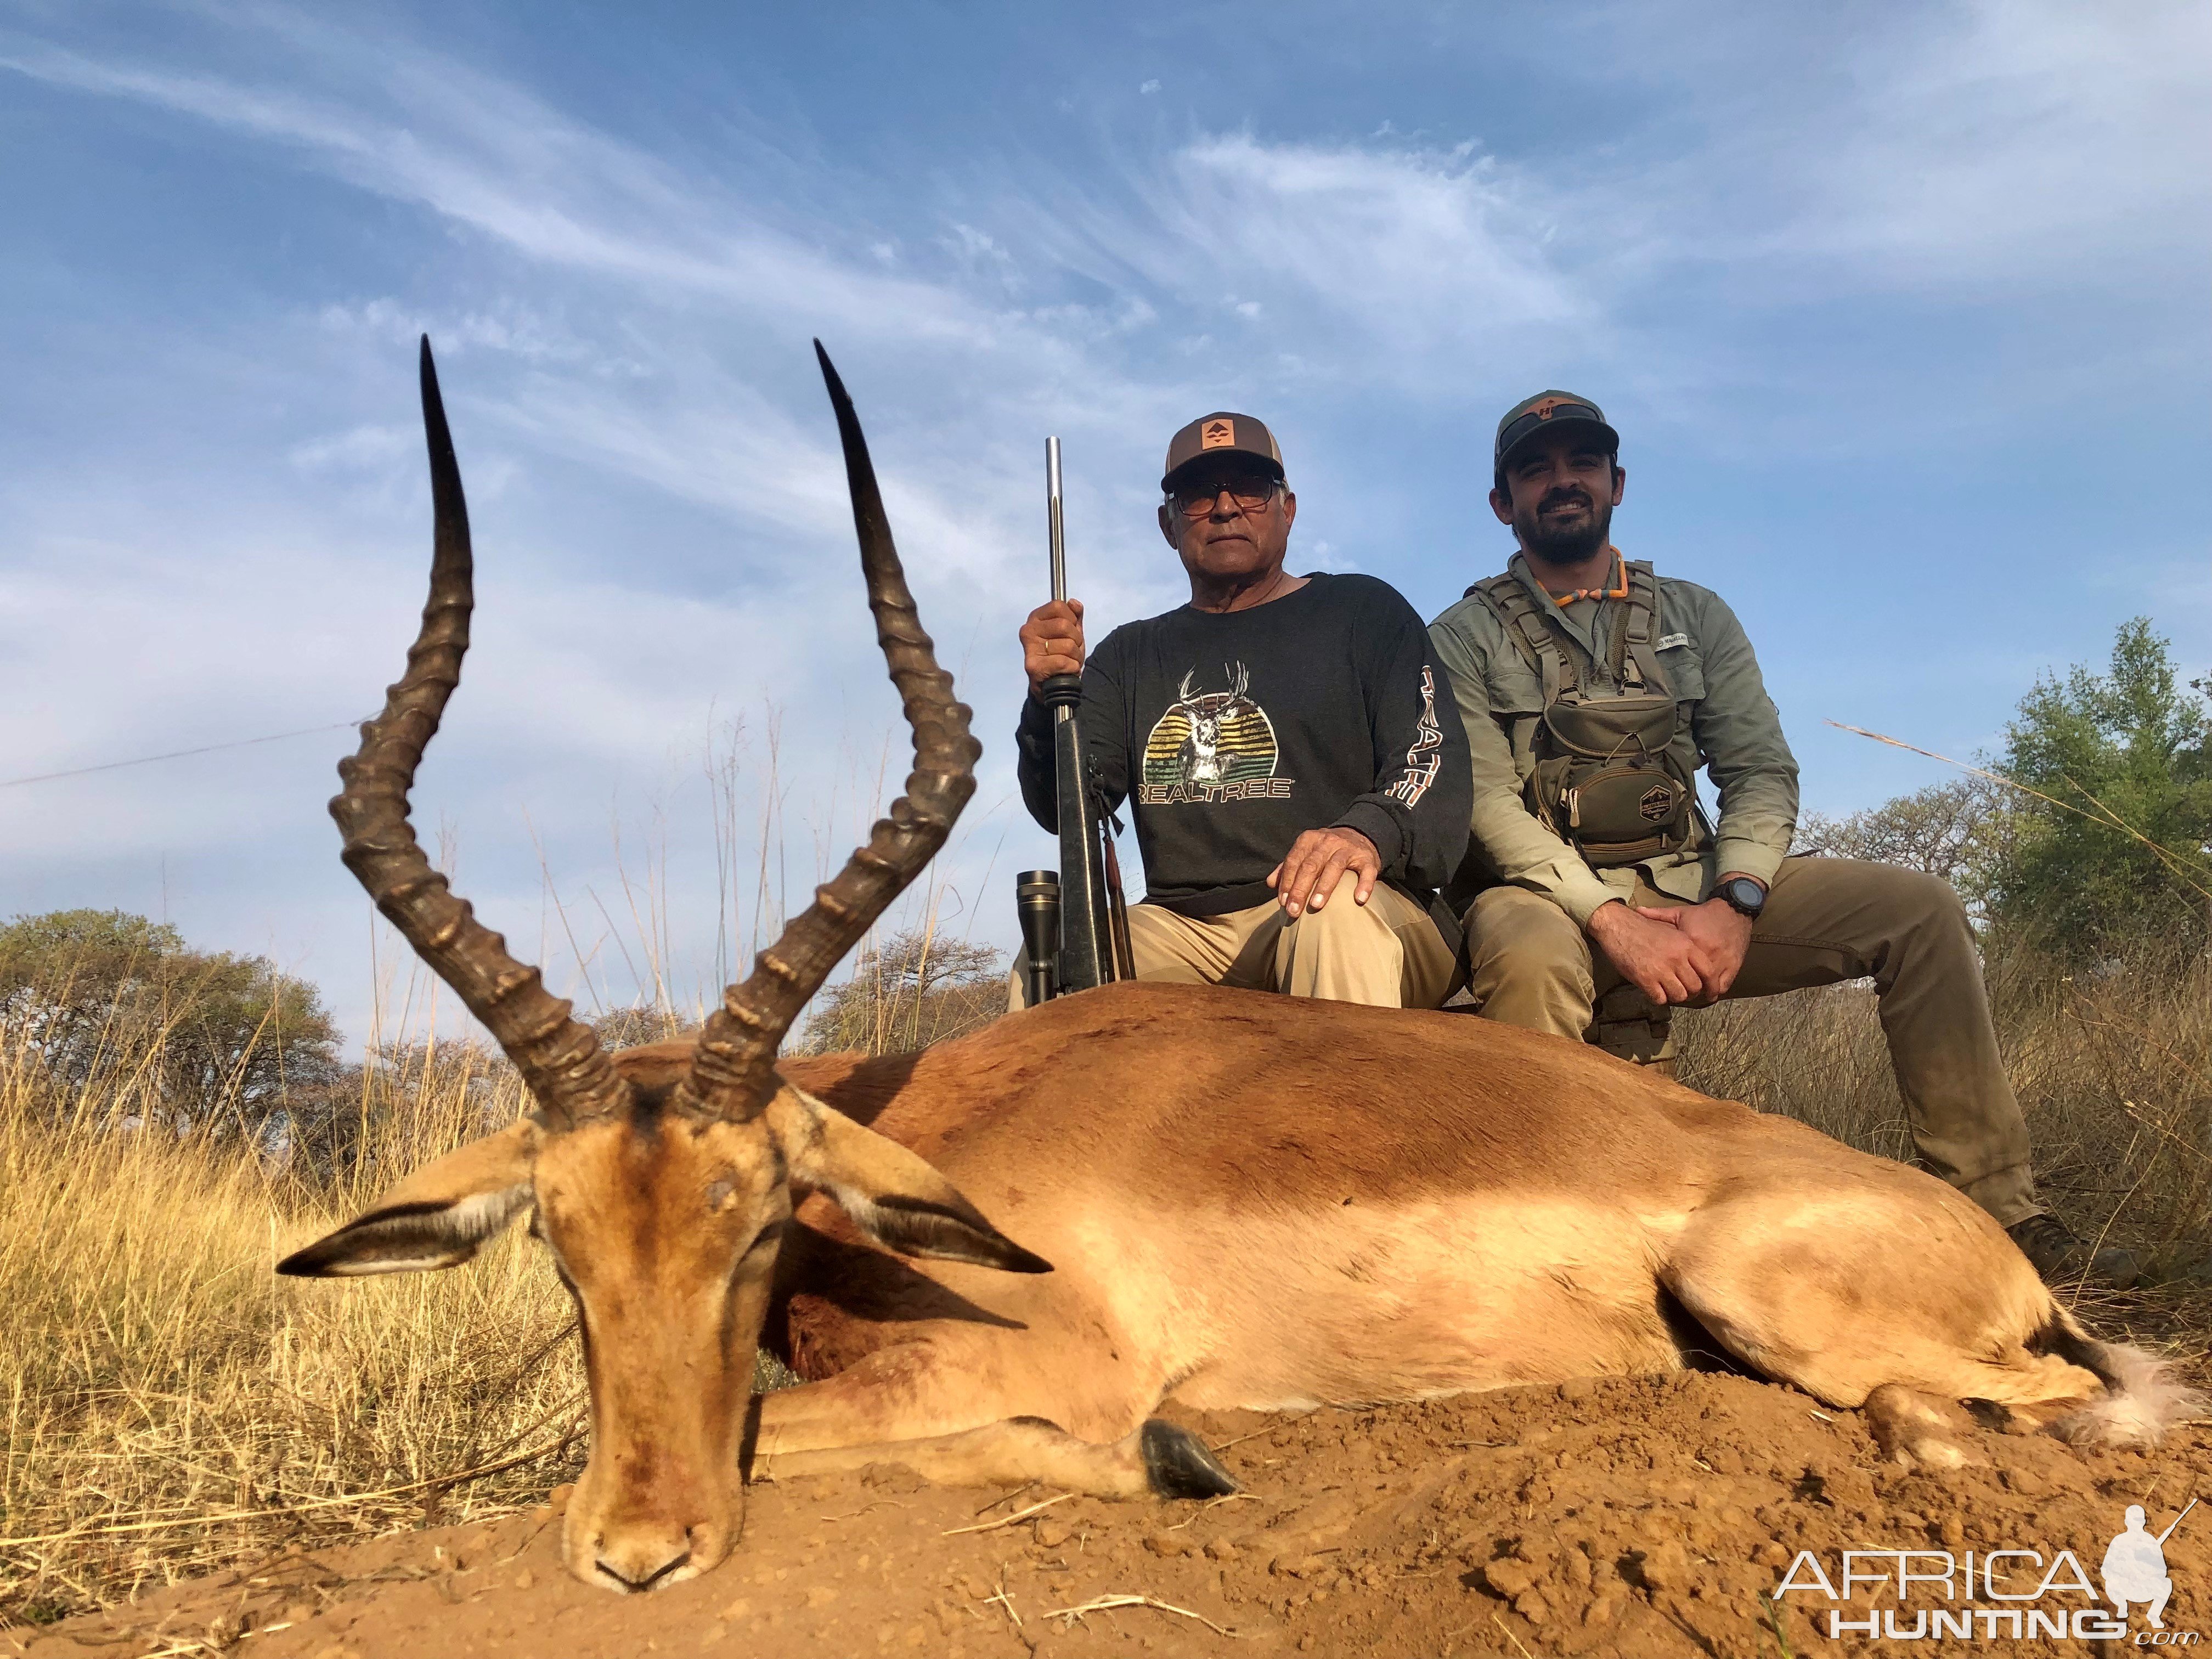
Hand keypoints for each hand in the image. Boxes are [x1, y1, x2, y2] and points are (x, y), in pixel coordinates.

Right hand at [1020, 600, 1084, 698]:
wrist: (1053, 683)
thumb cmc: (1061, 654)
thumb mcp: (1071, 631)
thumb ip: (1074, 615)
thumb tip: (1073, 603)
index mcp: (1035, 618)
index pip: (1058, 606)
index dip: (1071, 618)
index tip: (1069, 631)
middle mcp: (1028, 631)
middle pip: (1064, 625)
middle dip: (1076, 640)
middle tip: (1071, 650)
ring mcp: (1030, 649)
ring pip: (1068, 645)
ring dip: (1075, 656)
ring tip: (1068, 661)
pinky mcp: (1033, 667)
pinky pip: (1064, 662)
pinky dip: (1072, 668)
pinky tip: (1065, 670)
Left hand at [1267, 827, 1379, 917]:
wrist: (1359, 835)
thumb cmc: (1326, 850)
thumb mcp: (1306, 852)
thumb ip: (1287, 866)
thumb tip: (1269, 883)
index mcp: (1309, 840)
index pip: (1294, 861)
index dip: (1287, 882)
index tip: (1282, 903)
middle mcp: (1327, 842)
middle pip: (1311, 866)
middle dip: (1300, 889)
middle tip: (1294, 911)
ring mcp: (1348, 849)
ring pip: (1335, 867)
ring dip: (1325, 887)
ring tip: (1316, 906)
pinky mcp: (1367, 858)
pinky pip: (1366, 871)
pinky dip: (1364, 885)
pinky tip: (1359, 899)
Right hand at [1585, 900, 1708, 1005]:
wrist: (1617, 925)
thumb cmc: (1643, 928)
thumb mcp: (1671, 930)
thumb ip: (1686, 947)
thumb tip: (1696, 965)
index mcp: (1686, 945)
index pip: (1708, 971)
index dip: (1710, 985)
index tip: (1706, 990)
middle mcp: (1677, 958)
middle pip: (1695, 987)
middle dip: (1690, 992)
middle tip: (1682, 990)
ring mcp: (1661, 970)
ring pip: (1680, 996)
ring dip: (1674, 996)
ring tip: (1666, 990)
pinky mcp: (1645, 979)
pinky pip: (1660, 999)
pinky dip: (1658, 998)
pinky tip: (1653, 990)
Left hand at [1630, 898, 1754, 1000]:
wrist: (1733, 910)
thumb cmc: (1704, 914)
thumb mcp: (1680, 913)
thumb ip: (1658, 915)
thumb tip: (1637, 910)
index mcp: (1690, 944)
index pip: (1677, 969)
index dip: (1669, 979)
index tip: (1664, 982)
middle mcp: (1707, 954)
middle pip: (1692, 982)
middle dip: (1684, 990)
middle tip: (1677, 992)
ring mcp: (1721, 961)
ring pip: (1708, 987)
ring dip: (1699, 993)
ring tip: (1691, 994)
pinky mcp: (1733, 965)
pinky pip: (1723, 985)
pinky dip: (1715, 991)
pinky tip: (1708, 993)